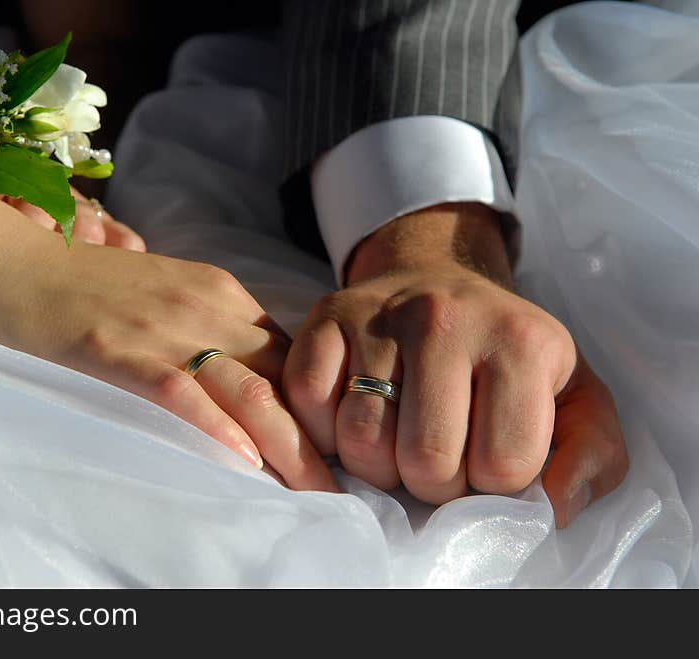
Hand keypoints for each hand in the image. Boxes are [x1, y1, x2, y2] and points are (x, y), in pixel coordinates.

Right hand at [0, 197, 335, 491]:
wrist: (15, 263)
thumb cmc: (91, 286)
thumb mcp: (168, 298)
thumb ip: (211, 331)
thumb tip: (250, 379)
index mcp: (223, 294)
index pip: (290, 357)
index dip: (317, 408)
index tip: (335, 452)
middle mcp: (207, 307)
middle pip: (282, 378)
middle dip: (319, 438)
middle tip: (343, 488)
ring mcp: (165, 328)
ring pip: (247, 389)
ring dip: (288, 447)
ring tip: (312, 493)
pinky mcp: (120, 349)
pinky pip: (181, 391)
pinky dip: (218, 428)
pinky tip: (245, 462)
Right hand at [283, 203, 626, 525]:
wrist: (436, 278)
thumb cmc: (504, 353)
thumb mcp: (574, 396)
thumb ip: (592, 454)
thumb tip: (556, 505)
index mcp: (522, 341)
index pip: (503, 467)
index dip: (494, 486)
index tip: (487, 460)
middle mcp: (447, 318)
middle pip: (427, 463)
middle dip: (432, 485)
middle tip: (438, 458)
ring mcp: (380, 314)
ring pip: (362, 443)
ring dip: (378, 466)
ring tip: (397, 442)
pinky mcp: (327, 316)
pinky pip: (310, 405)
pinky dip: (326, 431)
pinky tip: (354, 416)